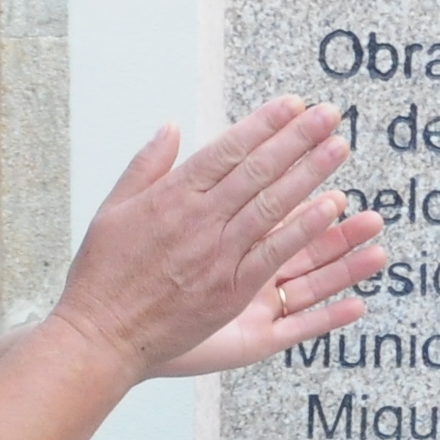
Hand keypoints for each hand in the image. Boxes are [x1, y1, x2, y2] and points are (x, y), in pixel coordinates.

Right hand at [46, 99, 382, 384]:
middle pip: (257, 171)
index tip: (293, 105)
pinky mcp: (229, 291)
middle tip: (330, 115)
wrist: (101, 335)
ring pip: (271, 206)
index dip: (263, 124)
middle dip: (297, 139)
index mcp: (171, 196)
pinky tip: (329, 208)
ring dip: (309, 175)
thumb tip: (172, 127)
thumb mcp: (113, 209)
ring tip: (338, 148)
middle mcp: (198, 220)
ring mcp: (216, 256)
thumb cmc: (103, 273)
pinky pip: (273, 254)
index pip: (226, 150)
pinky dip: (302, 230)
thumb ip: (147, 165)